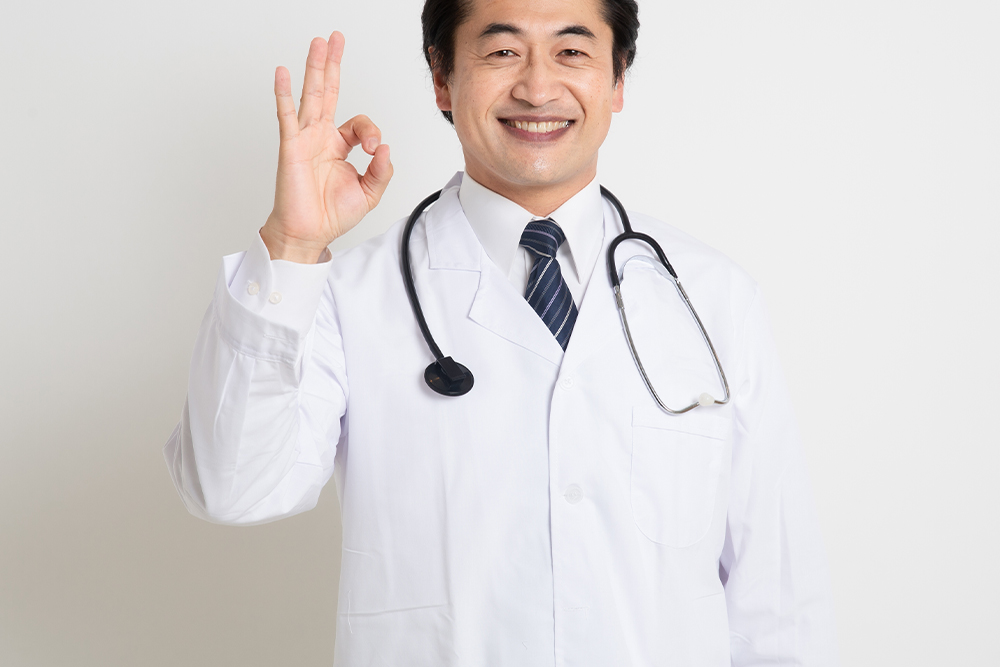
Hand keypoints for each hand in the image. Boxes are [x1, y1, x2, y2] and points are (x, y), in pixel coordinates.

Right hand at [260, 32, 392, 262]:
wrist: (309, 233)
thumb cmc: (332, 215)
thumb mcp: (369, 193)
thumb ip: (381, 171)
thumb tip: (386, 149)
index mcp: (339, 146)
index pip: (360, 124)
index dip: (372, 134)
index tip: (375, 152)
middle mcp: (321, 137)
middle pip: (328, 92)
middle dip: (333, 65)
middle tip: (336, 39)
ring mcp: (305, 139)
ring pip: (311, 96)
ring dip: (315, 68)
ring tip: (319, 43)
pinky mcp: (291, 147)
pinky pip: (287, 116)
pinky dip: (285, 93)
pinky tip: (284, 72)